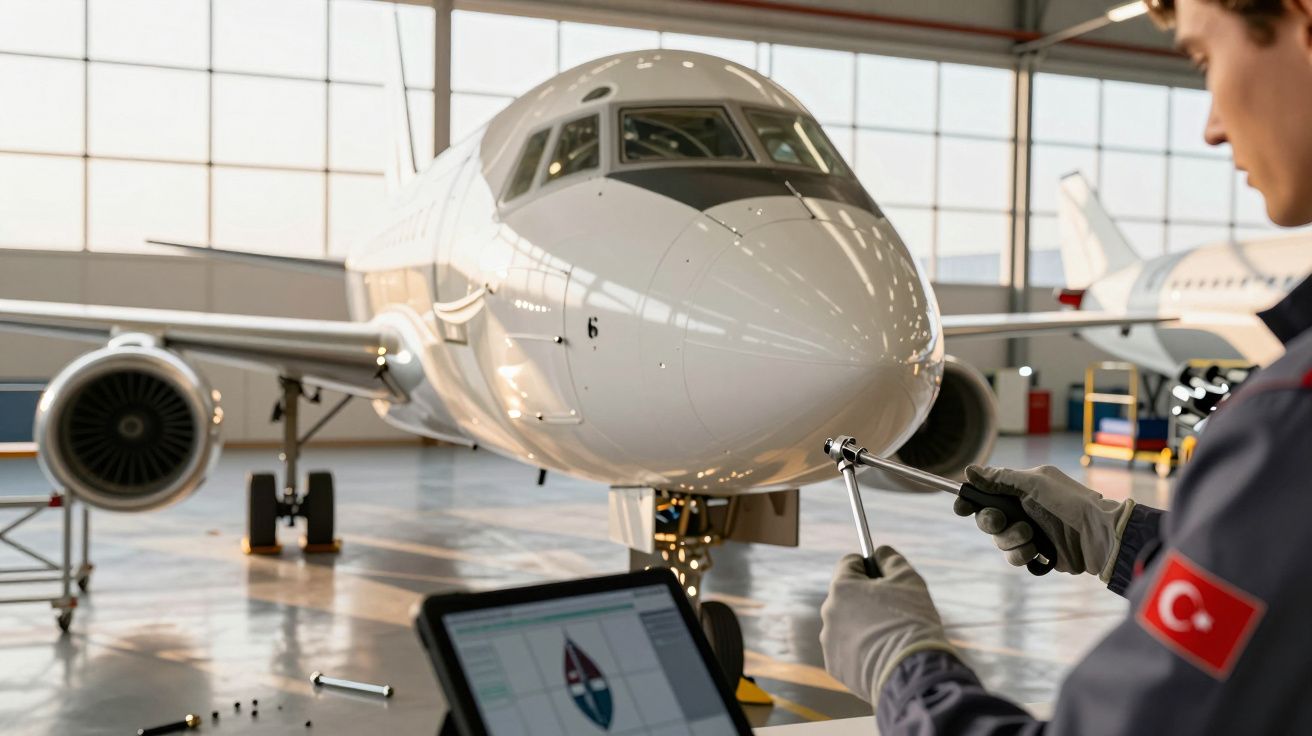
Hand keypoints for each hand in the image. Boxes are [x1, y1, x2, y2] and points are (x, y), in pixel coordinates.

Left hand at [819, 547, 954, 702]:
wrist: (912, 672)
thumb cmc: (911, 621)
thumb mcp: (908, 579)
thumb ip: (890, 559)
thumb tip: (879, 552)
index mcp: (842, 587)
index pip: (849, 563)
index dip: (868, 566)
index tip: (883, 577)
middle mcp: (829, 612)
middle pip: (847, 596)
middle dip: (867, 599)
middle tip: (893, 611)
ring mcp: (829, 641)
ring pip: (846, 624)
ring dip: (863, 625)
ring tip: (890, 637)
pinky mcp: (835, 666)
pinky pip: (847, 650)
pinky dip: (861, 650)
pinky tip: (882, 655)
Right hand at [957, 465, 1134, 578]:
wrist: (1100, 535)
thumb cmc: (1073, 502)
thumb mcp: (1037, 483)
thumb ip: (1002, 478)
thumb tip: (970, 470)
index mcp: (1021, 490)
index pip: (986, 493)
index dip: (970, 500)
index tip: (961, 507)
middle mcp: (1023, 510)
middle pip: (987, 519)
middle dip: (990, 521)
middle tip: (1000, 521)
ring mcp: (1029, 532)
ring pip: (999, 540)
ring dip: (1010, 539)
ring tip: (1030, 536)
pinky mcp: (1036, 553)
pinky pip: (1014, 557)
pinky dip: (1021, 554)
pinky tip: (1036, 551)